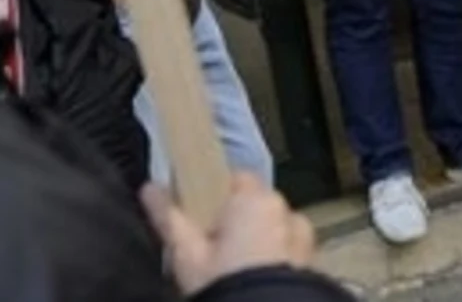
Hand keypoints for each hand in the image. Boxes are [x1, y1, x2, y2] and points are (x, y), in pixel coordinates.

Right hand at [141, 173, 316, 295]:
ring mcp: (305, 243)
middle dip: (239, 222)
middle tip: (214, 250)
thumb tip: (148, 188)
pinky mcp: (314, 268)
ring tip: (236, 271)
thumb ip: (168, 216)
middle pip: (257, 206)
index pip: (235, 179)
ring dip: (260, 244)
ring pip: (275, 232)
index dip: (216, 197)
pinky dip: (276, 263)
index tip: (201, 219)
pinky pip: (289, 256)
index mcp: (257, 199)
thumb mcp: (186, 253)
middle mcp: (288, 214)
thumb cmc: (225, 282)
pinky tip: (256, 281)